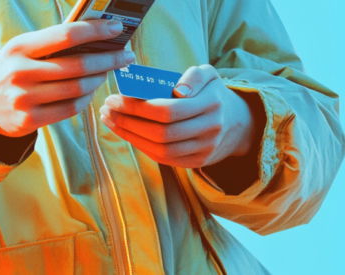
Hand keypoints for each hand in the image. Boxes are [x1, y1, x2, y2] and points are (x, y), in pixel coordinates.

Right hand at [0, 19, 135, 137]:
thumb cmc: (10, 70)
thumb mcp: (21, 50)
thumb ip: (51, 43)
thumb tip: (94, 37)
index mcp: (19, 47)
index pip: (65, 35)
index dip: (95, 30)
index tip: (117, 27)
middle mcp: (20, 73)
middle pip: (77, 65)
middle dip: (108, 59)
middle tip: (125, 55)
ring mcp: (24, 99)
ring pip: (77, 89)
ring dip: (98, 79)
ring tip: (106, 72)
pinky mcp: (29, 120)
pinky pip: (69, 109)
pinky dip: (86, 98)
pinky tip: (90, 90)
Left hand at [99, 64, 258, 167]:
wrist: (237, 123)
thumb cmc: (211, 93)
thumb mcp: (208, 75)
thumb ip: (194, 76)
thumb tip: (178, 90)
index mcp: (211, 104)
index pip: (168, 110)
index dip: (138, 107)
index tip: (114, 98)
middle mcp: (210, 129)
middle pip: (161, 132)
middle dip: (128, 122)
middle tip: (107, 109)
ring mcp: (203, 149)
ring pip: (160, 149)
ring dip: (129, 135)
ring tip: (110, 120)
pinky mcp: (196, 162)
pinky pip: (163, 158)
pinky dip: (140, 146)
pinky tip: (125, 132)